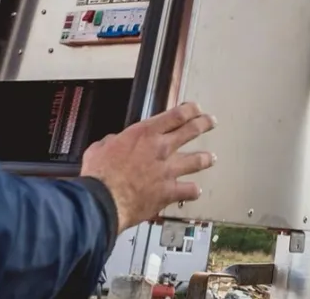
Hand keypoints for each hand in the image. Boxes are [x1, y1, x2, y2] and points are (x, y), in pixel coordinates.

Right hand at [80, 102, 215, 228]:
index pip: (176, 115)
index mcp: (145, 133)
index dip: (190, 109)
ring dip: (205, 159)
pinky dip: (193, 191)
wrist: (102, 201)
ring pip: (196, 160)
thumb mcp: (99, 148)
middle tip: (210, 122)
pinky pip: (189, 191)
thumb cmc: (98, 174)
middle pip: (191, 130)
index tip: (195, 108)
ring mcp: (168, 170)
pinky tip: (195, 191)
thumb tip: (113, 143)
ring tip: (211, 158)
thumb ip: (112, 142)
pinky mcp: (169, 192)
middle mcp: (161, 148)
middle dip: (204, 124)